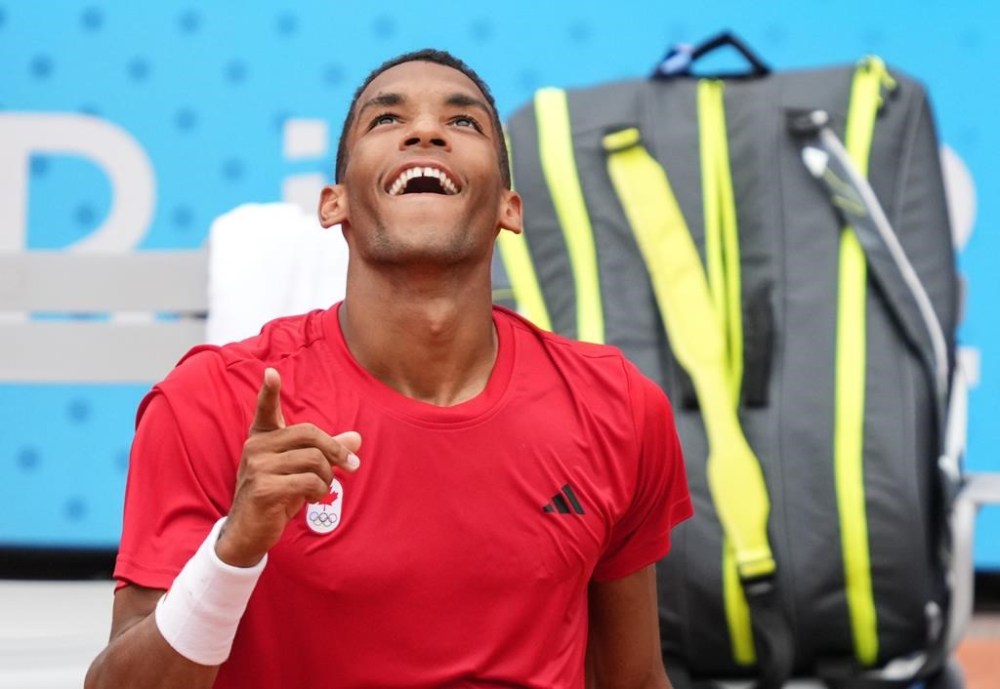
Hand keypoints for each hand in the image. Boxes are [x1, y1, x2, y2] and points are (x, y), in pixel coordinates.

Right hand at [216, 367, 361, 566]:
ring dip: (327, 478)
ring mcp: (257, 466)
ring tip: (320, 490)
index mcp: (263, 438)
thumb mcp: (301, 471)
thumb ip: (326, 452)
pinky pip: (308, 481)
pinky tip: (311, 499)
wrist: (247, 532)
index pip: (265, 410)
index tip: (271, 372)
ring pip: (313, 459)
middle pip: (309, 434)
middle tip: (351, 466)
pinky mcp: (263, 488)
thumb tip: (356, 438)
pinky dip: (319, 491)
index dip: (268, 392)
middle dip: (336, 451)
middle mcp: (256, 447)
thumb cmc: (276, 496)